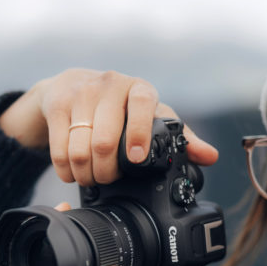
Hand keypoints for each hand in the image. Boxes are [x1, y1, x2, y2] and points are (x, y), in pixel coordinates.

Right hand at [0, 68, 217, 185]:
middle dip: (106, 172)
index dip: (138, 133)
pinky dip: (65, 170)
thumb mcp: (151, 118)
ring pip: (80, 149)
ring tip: (90, 179)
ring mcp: (80, 93)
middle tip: (107, 179)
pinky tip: (71, 173)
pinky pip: (59, 149)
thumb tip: (210, 157)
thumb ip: (180, 137)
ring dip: (85, 175)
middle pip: (104, 141)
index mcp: (139, 89)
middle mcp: (110, 85)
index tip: (136, 159)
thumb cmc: (120, 107)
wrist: (73, 85)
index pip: (142, 104)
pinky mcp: (56, 103)